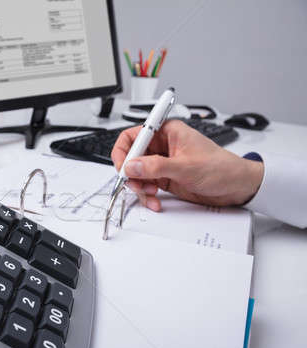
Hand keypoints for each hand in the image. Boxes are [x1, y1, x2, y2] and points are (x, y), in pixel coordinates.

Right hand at [111, 120, 263, 210]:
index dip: (125, 151)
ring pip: (137, 174)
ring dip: (139, 187)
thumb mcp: (186, 167)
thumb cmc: (221, 168)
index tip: (124, 167)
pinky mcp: (165, 178)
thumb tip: (132, 166)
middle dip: (131, 173)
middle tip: (135, 184)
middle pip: (132, 157)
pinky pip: (146, 186)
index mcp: (167, 132)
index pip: (134, 135)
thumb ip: (156, 166)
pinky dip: (147, 195)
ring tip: (150, 194)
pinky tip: (155, 201)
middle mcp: (162, 146)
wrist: (238, 187)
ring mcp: (162, 163)